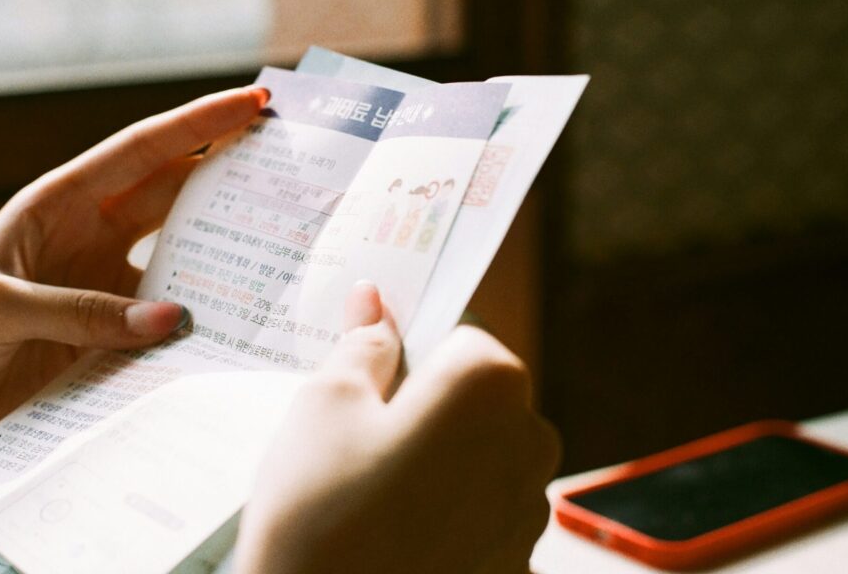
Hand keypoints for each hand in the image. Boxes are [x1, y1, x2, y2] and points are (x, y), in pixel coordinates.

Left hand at [0, 86, 268, 487]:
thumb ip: (82, 310)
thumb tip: (173, 318)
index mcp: (57, 205)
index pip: (141, 152)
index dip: (198, 124)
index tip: (253, 102)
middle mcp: (88, 237)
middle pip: (173, 193)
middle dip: (229, 172)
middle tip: (292, 163)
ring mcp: (104, 287)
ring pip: (180, 254)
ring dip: (224, 247)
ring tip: (283, 241)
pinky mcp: (109, 336)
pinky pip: (166, 319)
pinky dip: (201, 317)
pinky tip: (237, 320)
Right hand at [234, 282, 559, 573]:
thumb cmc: (318, 516)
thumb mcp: (323, 406)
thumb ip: (362, 344)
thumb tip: (374, 301)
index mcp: (489, 384)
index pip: (461, 332)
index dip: (410, 350)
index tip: (370, 376)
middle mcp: (529, 442)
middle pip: (479, 397)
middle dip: (426, 407)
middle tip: (356, 441)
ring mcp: (528, 512)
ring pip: (482, 457)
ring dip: (438, 463)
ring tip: (367, 496)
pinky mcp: (516, 565)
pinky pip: (482, 516)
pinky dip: (447, 517)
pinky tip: (393, 536)